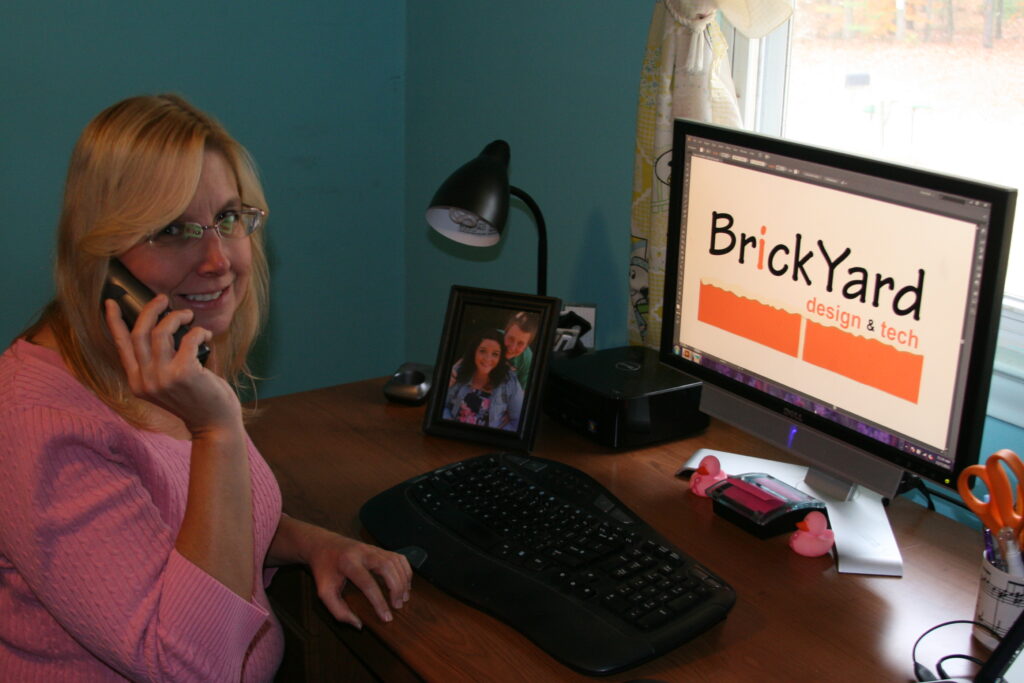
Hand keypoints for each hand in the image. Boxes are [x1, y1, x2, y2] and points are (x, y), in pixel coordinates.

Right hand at [104, 295, 240, 434]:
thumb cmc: (196, 399)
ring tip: (189, 315)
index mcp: (136, 382)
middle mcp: (145, 380)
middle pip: (139, 332)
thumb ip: (159, 362)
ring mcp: (163, 377)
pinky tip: (206, 335)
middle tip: (163, 299)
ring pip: (161, 331)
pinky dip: (199, 331)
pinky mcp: (184, 373)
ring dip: (177, 316)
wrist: (214, 425)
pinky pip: (188, 338)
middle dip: (150, 309)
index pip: (120, 346)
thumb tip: (164, 324)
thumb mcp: (168, 383)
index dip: (114, 322)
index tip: (111, 302)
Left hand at [305, 531, 411, 628]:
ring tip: (404, 598)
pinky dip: (405, 571)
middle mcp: (363, 553)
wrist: (323, 545)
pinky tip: (405, 584)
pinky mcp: (379, 549)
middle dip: (396, 588)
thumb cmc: (324, 570)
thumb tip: (358, 625)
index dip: (379, 602)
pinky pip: (398, 557)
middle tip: (398, 606)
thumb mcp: (324, 592)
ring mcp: (373, 548)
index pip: (368, 583)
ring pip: (395, 561)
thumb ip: (338, 611)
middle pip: (387, 567)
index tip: (386, 617)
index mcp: (348, 563)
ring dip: (403, 580)